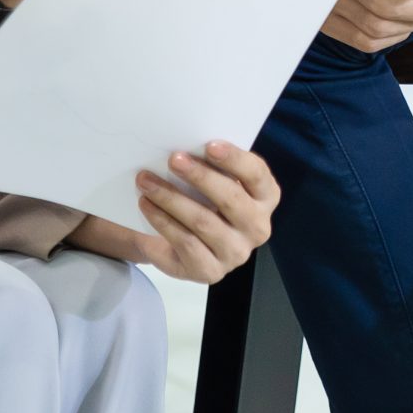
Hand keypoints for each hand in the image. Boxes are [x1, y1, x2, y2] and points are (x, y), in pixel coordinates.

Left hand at [70, 142, 281, 283]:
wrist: (182, 242)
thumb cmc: (203, 198)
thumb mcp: (214, 179)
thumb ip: (212, 164)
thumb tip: (187, 140)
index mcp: (266, 197)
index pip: (257, 175)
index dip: (235, 159)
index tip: (209, 145)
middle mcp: (258, 227)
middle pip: (231, 199)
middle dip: (200, 176)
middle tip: (173, 158)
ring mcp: (236, 253)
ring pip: (203, 221)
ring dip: (171, 197)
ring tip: (146, 180)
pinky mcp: (210, 272)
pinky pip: (184, 243)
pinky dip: (162, 220)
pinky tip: (146, 204)